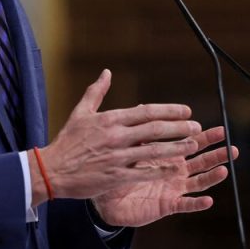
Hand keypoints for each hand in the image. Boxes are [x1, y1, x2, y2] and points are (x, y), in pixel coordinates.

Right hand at [31, 70, 200, 205]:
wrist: (52, 170)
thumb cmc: (67, 141)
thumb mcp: (80, 113)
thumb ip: (96, 92)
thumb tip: (106, 72)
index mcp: (110, 119)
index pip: (146, 111)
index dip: (169, 110)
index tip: (186, 111)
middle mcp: (116, 136)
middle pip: (155, 129)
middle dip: (179, 128)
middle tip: (197, 127)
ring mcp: (117, 157)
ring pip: (154, 151)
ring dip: (177, 148)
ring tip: (193, 145)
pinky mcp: (116, 176)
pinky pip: (144, 172)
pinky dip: (162, 170)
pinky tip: (176, 169)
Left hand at [90, 126, 238, 227]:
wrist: (108, 197)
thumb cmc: (121, 170)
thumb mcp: (130, 147)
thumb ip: (139, 130)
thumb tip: (141, 107)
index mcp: (169, 156)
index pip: (192, 144)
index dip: (206, 137)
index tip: (220, 129)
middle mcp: (176, 172)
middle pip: (202, 161)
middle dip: (217, 154)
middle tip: (231, 146)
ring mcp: (173, 189)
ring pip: (198, 182)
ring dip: (212, 176)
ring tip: (224, 168)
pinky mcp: (167, 205)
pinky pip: (185, 205)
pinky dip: (196, 203)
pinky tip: (208, 200)